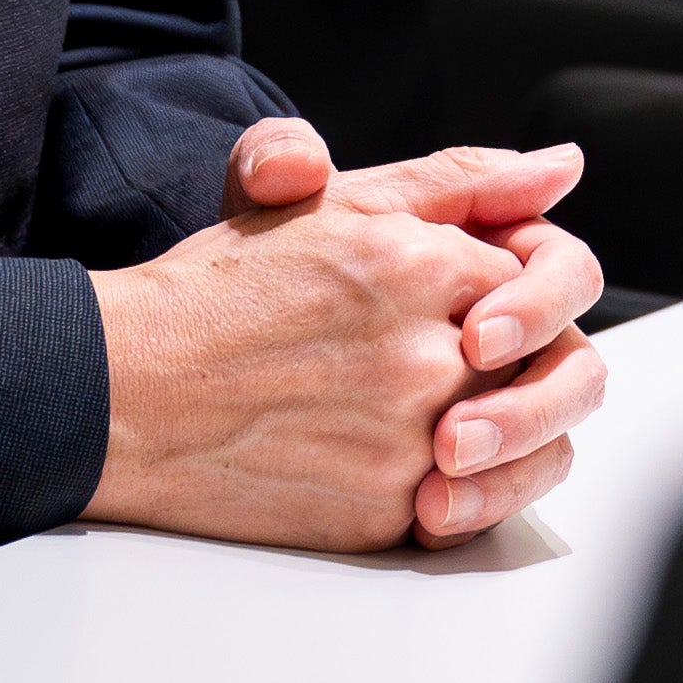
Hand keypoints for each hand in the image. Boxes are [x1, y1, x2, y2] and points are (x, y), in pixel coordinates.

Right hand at [84, 123, 610, 550]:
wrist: (124, 391)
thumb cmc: (218, 294)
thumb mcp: (336, 202)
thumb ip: (462, 181)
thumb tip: (558, 168)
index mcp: (419, 266)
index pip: (542, 274)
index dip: (520, 289)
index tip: (481, 301)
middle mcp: (424, 355)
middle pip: (549, 362)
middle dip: (529, 363)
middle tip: (477, 363)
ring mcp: (406, 442)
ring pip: (523, 445)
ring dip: (509, 433)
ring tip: (455, 419)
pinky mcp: (381, 514)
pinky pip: (469, 511)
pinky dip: (464, 493)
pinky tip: (419, 466)